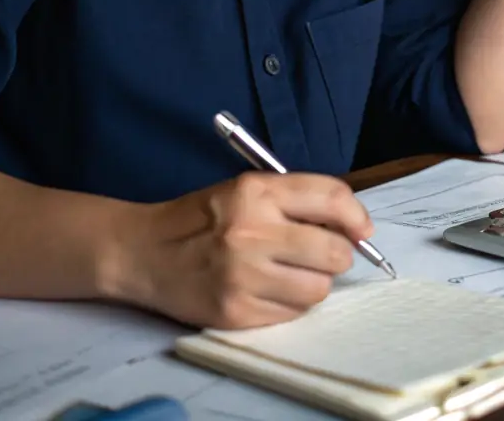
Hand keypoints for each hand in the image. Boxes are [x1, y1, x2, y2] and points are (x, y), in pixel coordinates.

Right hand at [121, 172, 373, 328]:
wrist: (141, 252)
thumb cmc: (200, 219)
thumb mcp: (244, 191)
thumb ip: (294, 201)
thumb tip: (350, 225)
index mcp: (256, 192)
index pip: (331, 198)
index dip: (356, 217)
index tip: (361, 230)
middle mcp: (252, 232)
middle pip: (334, 252)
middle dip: (337, 255)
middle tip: (322, 255)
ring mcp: (243, 276)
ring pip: (318, 289)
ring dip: (313, 283)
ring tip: (290, 274)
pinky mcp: (236, 312)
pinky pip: (292, 313)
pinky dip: (290, 304)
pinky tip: (268, 290)